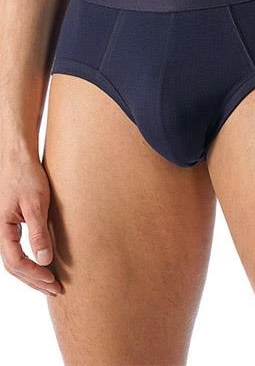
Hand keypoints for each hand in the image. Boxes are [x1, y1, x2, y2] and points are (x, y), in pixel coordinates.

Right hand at [0, 151, 61, 295]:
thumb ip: (38, 233)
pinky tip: (44, 262)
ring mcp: (6, 228)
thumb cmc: (26, 177)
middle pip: (14, 266)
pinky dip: (31, 260)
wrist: (19, 157)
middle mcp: (1, 231)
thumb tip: (44, 260)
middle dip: (34, 280)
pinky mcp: (14, 222)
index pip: (16, 262)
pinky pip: (19, 248)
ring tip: (51, 283)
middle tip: (56, 290)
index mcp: (3, 229)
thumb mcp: (36, 204)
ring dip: (33, 272)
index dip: (34, 275)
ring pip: (16, 259)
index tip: (53, 281)